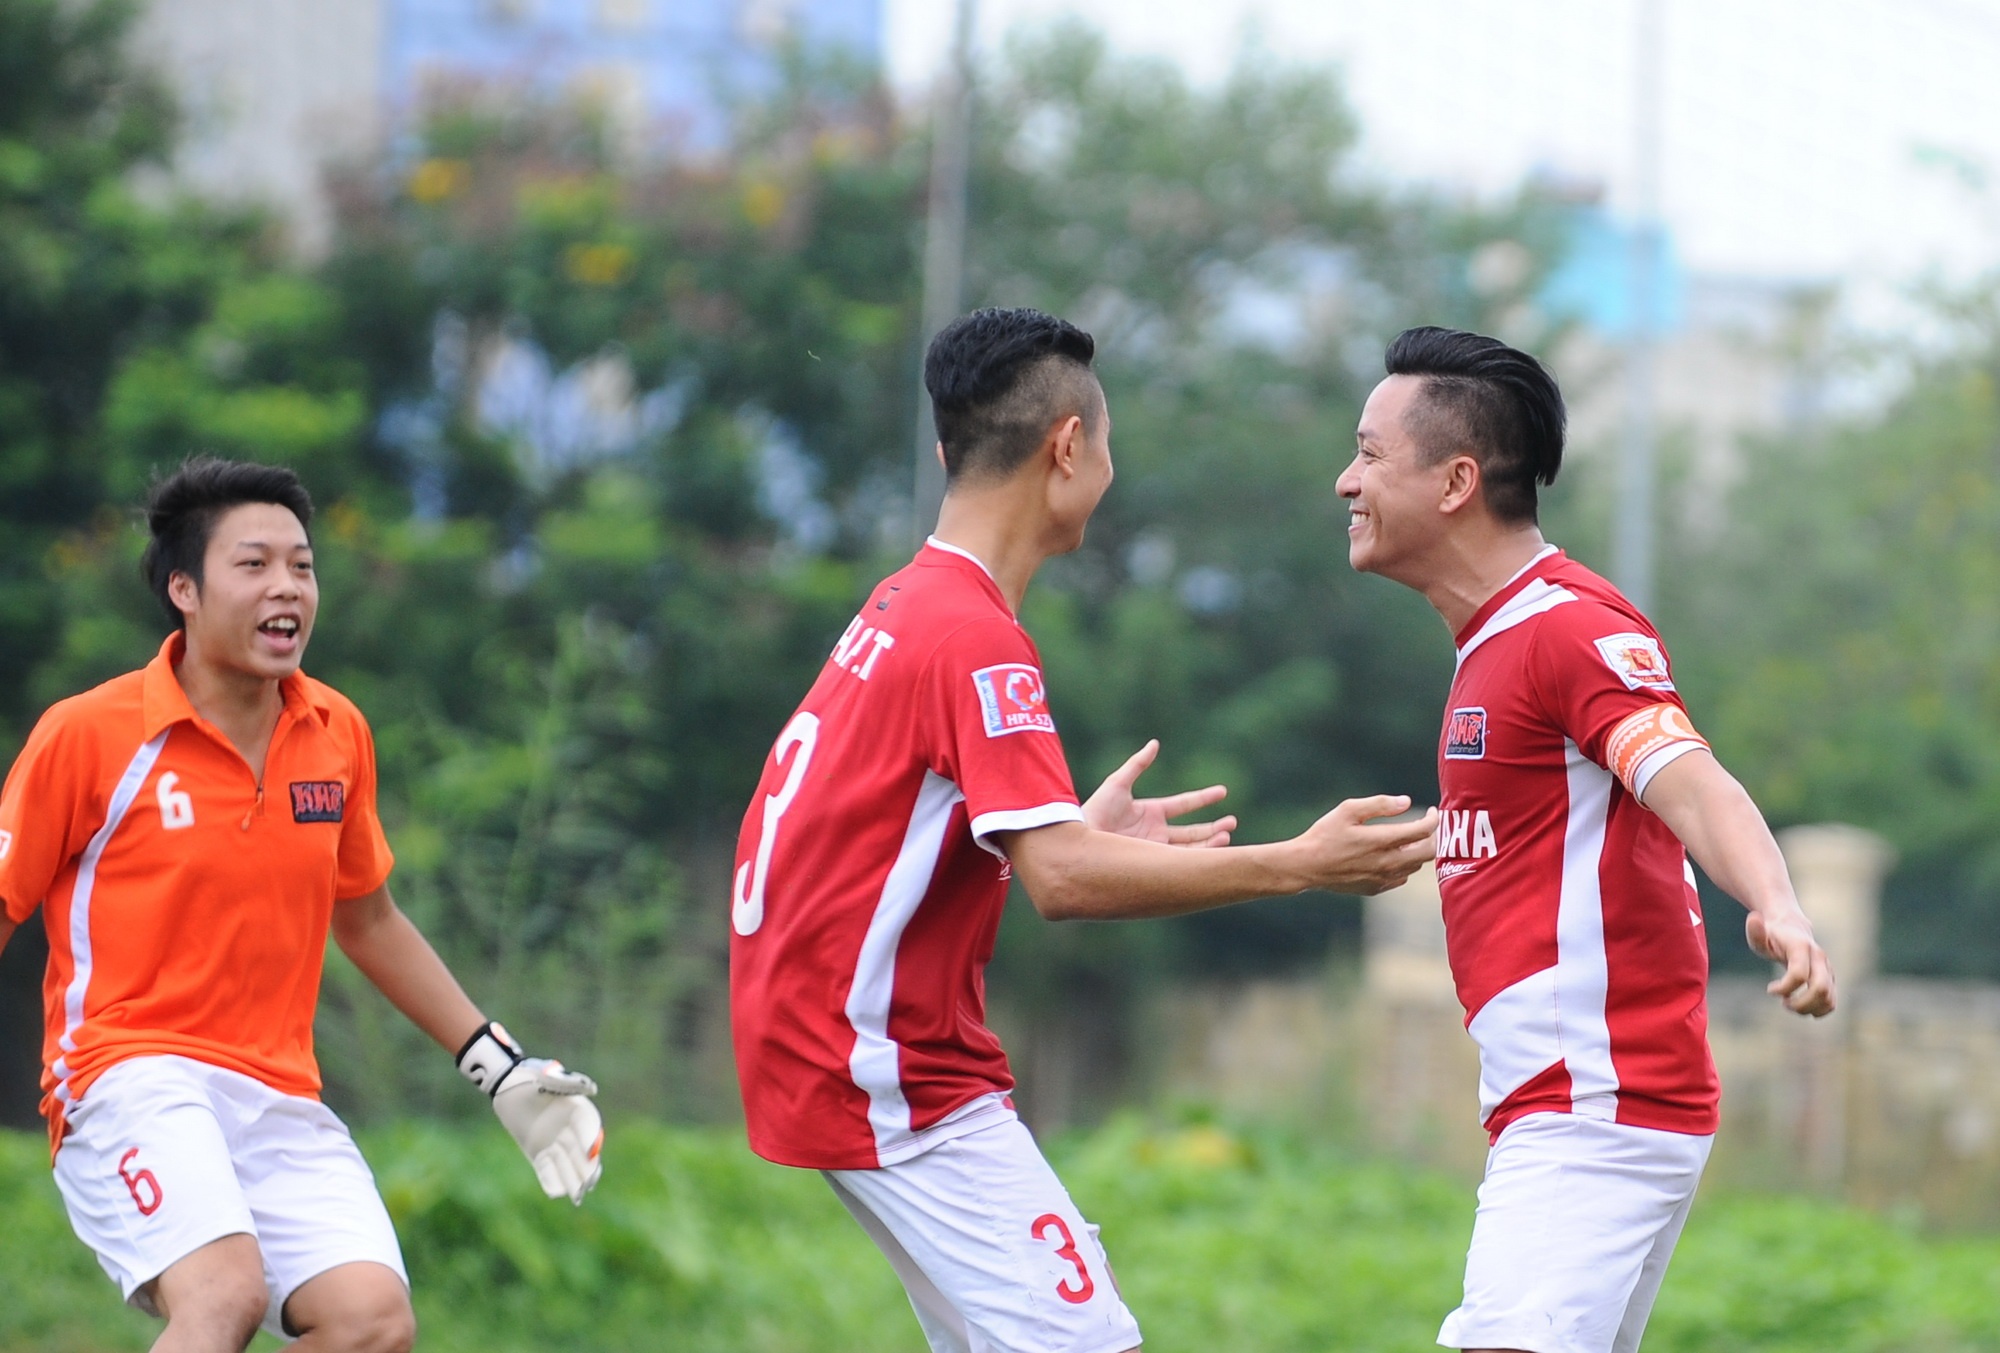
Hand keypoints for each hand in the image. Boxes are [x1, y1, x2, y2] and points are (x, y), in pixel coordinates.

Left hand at [457, 1022, 604, 1203]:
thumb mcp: (547, 1075)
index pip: (588, 1125)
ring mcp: (555, 1142)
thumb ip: (566, 1082)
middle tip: (588, 1183)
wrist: (507, 1085)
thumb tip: (591, 1088)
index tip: (590, 1152)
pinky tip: (555, 1192)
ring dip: (572, 1180)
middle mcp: (570, 1128)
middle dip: (586, 1169)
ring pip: (566, 1164)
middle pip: (581, 1152)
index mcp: (577, 1109)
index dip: (590, 1138)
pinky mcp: (539, 1153)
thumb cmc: (530, 1076)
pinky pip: (547, 1169)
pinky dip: (551, 1180)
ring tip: (577, 1196)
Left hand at [1082, 739, 1234, 847]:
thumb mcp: (1118, 783)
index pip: (1184, 804)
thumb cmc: (1096, 809)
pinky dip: (1198, 856)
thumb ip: (1137, 764)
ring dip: (1210, 841)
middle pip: (1192, 830)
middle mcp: (1156, 831)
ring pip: (1190, 847)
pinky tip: (1213, 849)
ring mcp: (1156, 848)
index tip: (1223, 791)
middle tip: (1232, 823)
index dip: (1203, 798)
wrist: (1082, 838)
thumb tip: (1154, 743)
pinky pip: (1180, 861)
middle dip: (1213, 827)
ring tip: (1228, 835)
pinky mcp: (1153, 863)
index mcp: (1151, 812)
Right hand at [1291, 796, 1437, 894]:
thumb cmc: (1325, 835)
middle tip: (1427, 827)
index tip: (1432, 812)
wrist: (1307, 867)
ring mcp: (1383, 878)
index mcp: (1381, 841)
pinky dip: (1404, 865)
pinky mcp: (1376, 889)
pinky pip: (1402, 877)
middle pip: (1428, 852)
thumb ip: (1380, 804)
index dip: (1433, 820)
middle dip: (1434, 837)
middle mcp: (1387, 863)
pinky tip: (1392, 855)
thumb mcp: (1348, 810)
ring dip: (1418, 851)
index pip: (1423, 831)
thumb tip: (1406, 802)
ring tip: (1409, 838)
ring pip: (1416, 866)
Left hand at [1746, 907, 1834, 1016]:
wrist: (1791, 928)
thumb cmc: (1771, 935)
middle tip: (1784, 1003)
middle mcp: (1819, 958)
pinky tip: (1801, 1005)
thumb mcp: (1759, 933)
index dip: (1783, 988)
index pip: (1799, 975)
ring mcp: (1828, 969)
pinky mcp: (1830, 979)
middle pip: (1821, 989)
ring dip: (1808, 1009)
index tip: (1770, 989)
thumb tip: (1753, 918)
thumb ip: (1755, 930)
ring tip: (1790, 1004)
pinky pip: (1831, 1002)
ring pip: (1829, 999)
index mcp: (1801, 947)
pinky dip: (1817, 1010)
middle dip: (1801, 1004)